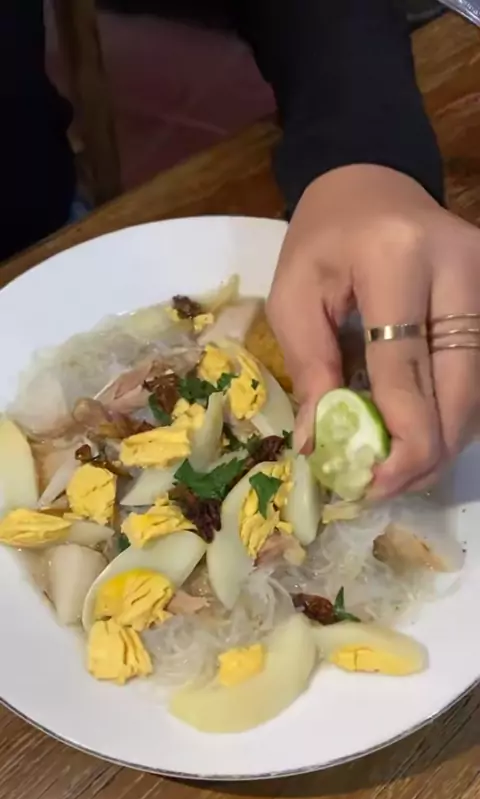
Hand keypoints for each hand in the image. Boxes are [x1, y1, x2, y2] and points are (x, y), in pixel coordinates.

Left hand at [267, 164, 479, 496]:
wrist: (369, 182)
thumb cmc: (321, 239)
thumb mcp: (294, 297)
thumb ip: (310, 368)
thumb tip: (321, 444)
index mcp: (395, 259)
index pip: (406, 367)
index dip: (399, 435)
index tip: (377, 484)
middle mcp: (457, 264)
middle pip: (461, 382)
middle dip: (431, 448)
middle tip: (393, 486)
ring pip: (478, 381)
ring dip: (446, 435)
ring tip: (404, 467)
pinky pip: (479, 366)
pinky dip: (454, 408)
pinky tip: (424, 430)